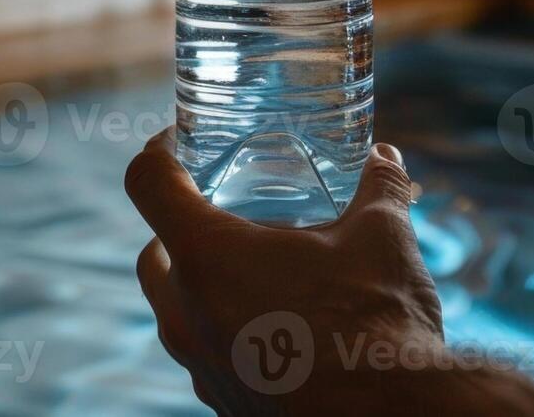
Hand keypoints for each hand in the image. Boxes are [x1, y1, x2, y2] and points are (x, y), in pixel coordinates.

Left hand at [125, 128, 458, 414]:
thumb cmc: (379, 322)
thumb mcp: (383, 236)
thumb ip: (378, 186)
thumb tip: (384, 158)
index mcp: (208, 258)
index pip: (148, 183)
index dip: (159, 151)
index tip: (179, 142)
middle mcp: (186, 315)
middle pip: (152, 255)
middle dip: (178, 230)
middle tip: (225, 213)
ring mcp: (200, 367)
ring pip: (178, 313)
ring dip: (204, 286)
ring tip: (261, 272)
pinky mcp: (223, 404)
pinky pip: (209, 356)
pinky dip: (230, 332)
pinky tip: (283, 326)